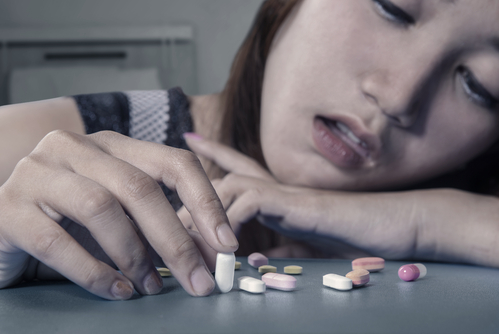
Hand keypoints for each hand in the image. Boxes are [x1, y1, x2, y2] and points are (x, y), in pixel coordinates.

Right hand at [0, 130, 237, 299]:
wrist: (2, 231)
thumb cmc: (71, 223)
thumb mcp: (123, 217)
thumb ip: (161, 226)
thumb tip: (214, 253)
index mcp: (113, 146)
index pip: (174, 163)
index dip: (206, 203)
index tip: (227, 245)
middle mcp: (75, 148)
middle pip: (140, 188)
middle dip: (177, 241)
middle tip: (201, 282)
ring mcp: (38, 173)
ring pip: (101, 208)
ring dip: (135, 256)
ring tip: (151, 287)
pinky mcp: (8, 208)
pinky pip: (57, 242)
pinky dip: (94, 273)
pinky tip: (116, 291)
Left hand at [182, 134, 419, 259]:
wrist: (391, 225)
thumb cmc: (352, 233)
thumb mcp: (304, 244)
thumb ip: (280, 245)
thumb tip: (258, 256)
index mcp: (276, 194)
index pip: (239, 165)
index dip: (215, 152)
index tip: (191, 138)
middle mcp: (275, 185)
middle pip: (221, 177)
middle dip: (189, 187)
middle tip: (161, 207)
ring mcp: (283, 191)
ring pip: (227, 188)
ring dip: (201, 213)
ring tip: (180, 236)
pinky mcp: (294, 203)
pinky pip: (250, 204)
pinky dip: (230, 222)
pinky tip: (219, 244)